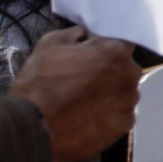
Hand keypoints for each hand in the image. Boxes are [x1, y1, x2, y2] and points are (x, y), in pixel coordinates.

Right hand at [8, 27, 140, 161]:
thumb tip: (86, 35)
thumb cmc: (40, 82)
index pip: (120, 43)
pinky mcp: (124, 125)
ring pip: (124, 92)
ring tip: (85, 102)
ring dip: (110, 93)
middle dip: (109, 71)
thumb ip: (75, 34)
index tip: (89, 57)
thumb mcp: (50, 44)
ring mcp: (129, 102)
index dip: (104, 49)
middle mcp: (130, 75)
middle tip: (83, 81)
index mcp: (116, 51)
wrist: (33, 127)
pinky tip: (89, 116)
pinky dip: (109, 114)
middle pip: (124, 68)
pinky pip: (121, 113)